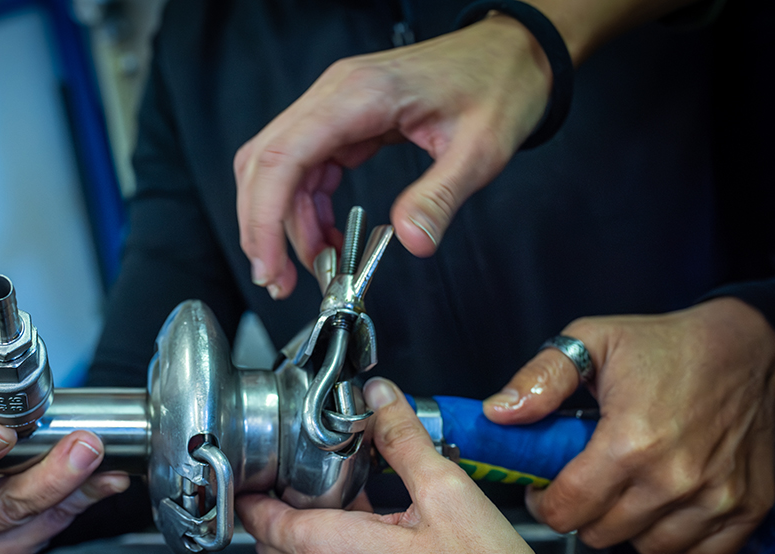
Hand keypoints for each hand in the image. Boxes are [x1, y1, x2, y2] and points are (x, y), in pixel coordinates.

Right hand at [234, 15, 551, 298]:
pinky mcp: (343, 121)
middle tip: (277, 279)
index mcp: (360, 96)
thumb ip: (439, 197)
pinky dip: (307, 210)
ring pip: (279, 170)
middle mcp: (335, 95)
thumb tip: (411, 242)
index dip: (264, 217)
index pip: (283, 157)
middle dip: (262, 228)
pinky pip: (305, 169)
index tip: (268, 263)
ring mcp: (335, 106)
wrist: (512, 53)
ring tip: (315, 268)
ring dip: (285, 224)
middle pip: (265, 164)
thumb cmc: (496, 84)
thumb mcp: (480, 149)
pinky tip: (327, 240)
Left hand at [238, 378, 612, 553]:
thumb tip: (379, 398)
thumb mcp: (447, 494)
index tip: (252, 459)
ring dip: (305, 526)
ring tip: (337, 487)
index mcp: (332, 552)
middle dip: (272, 501)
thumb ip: (404, 440)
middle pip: (272, 541)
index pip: (259, 517)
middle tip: (292, 464)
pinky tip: (373, 525)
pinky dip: (332, 551)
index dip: (248, 484)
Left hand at [483, 298, 774, 553]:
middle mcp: (674, 478)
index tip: (544, 488)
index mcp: (629, 442)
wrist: (745, 348)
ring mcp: (715, 498)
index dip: (544, 503)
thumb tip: (499, 412)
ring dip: (629, 526)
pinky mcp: (747, 508)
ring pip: (646, 548)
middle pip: (601, 535)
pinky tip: (666, 503)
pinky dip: (677, 538)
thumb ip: (540, 379)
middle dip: (582, 512)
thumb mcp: (591, 341)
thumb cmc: (666, 345)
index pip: (566, 511)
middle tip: (586, 482)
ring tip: (627, 486)